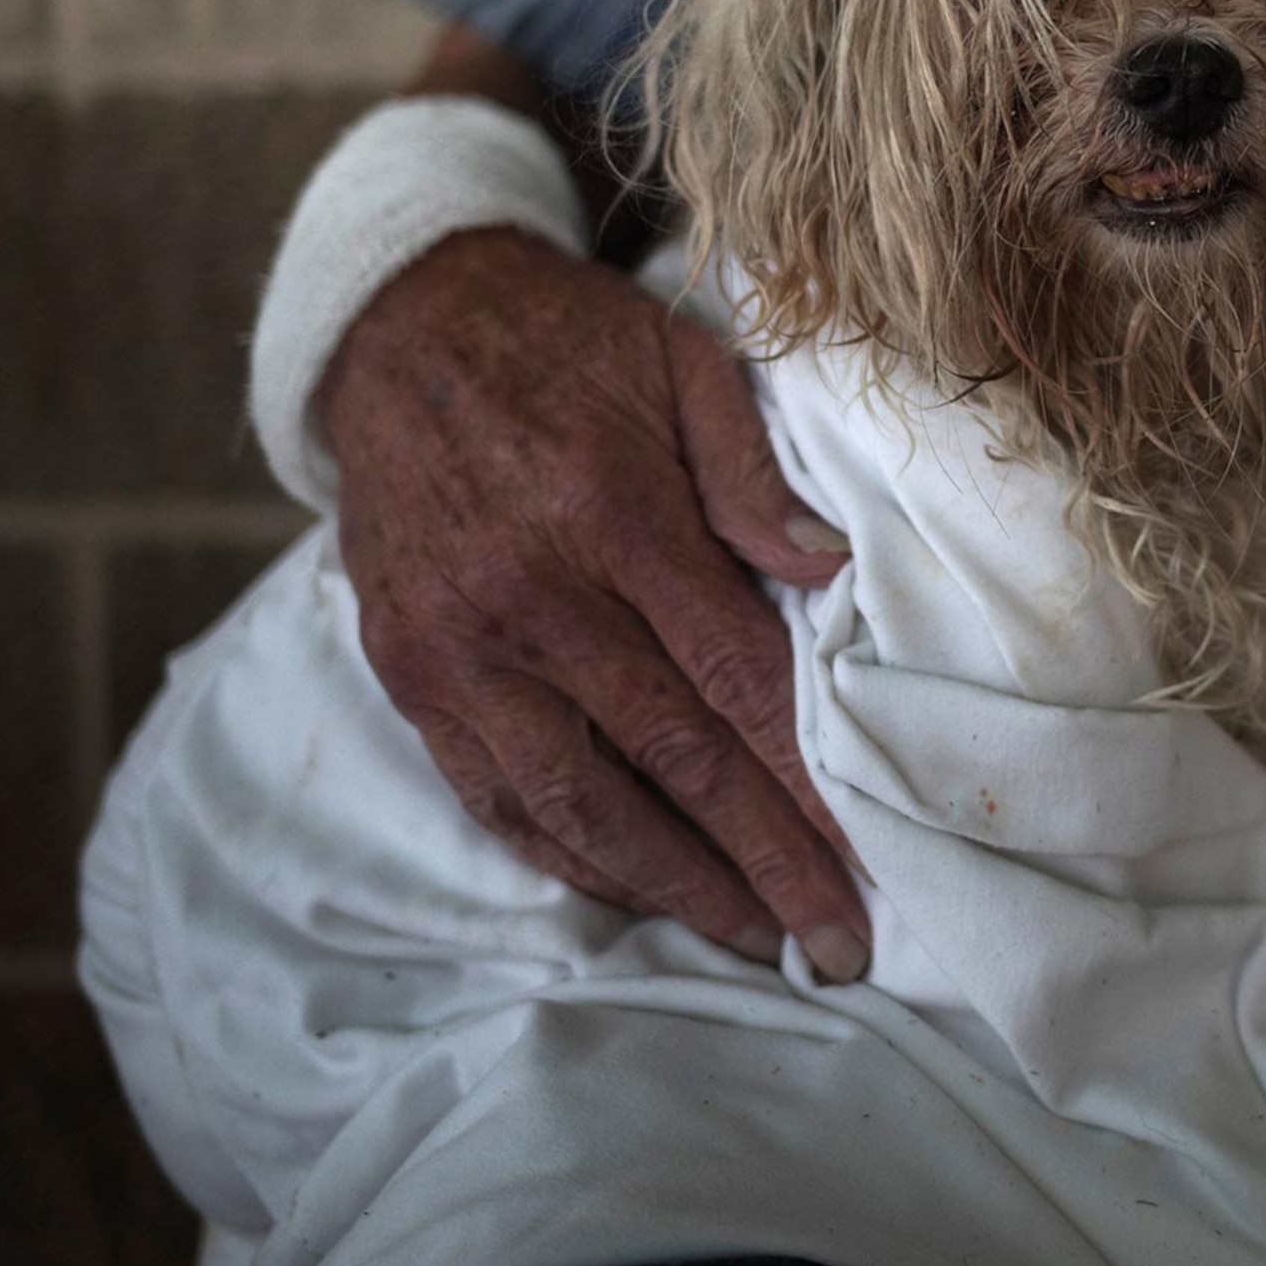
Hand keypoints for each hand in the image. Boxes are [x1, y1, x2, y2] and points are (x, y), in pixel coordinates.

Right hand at [319, 226, 869, 981]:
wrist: (398, 323)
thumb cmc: (567, 341)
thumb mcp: (680, 361)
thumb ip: (753, 472)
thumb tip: (830, 570)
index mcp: (609, 515)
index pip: (734, 679)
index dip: (805, 781)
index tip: (867, 856)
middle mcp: (528, 597)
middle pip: (672, 760)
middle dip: (764, 860)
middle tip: (838, 941)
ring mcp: (457, 647)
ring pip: (577, 801)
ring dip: (673, 884)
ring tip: (754, 936)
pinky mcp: (408, 672)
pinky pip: (493, 792)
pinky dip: (566, 855)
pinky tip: (637, 890)